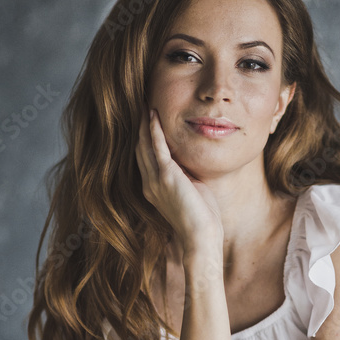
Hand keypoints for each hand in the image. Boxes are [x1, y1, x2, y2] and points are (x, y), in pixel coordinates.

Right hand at [135, 104, 223, 253]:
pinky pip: (156, 147)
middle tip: (138, 104)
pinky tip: (152, 114)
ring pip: (143, 144)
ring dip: (143, 123)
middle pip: (138, 148)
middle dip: (138, 126)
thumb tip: (189, 159)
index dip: (142, 137)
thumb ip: (185, 174)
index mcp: (153, 188)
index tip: (144, 119)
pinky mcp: (165, 177)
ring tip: (143, 103)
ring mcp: (154, 180)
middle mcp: (148, 183)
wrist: (200, 236)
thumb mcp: (191, 190)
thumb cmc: (201, 217)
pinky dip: (153, 130)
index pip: (144, 157)